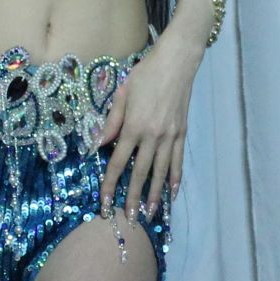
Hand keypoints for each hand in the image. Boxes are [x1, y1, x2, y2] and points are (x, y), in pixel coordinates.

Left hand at [97, 33, 200, 223]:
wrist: (177, 61)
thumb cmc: (145, 74)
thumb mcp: (122, 94)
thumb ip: (111, 122)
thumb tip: (97, 145)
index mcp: (134, 127)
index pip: (118, 163)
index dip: (110, 185)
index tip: (104, 203)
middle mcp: (152, 136)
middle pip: (140, 173)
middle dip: (132, 198)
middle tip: (129, 219)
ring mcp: (170, 136)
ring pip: (161, 172)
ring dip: (155, 195)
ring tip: (150, 214)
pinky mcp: (182, 133)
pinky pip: (178, 161)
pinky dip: (175, 178)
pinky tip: (172, 192)